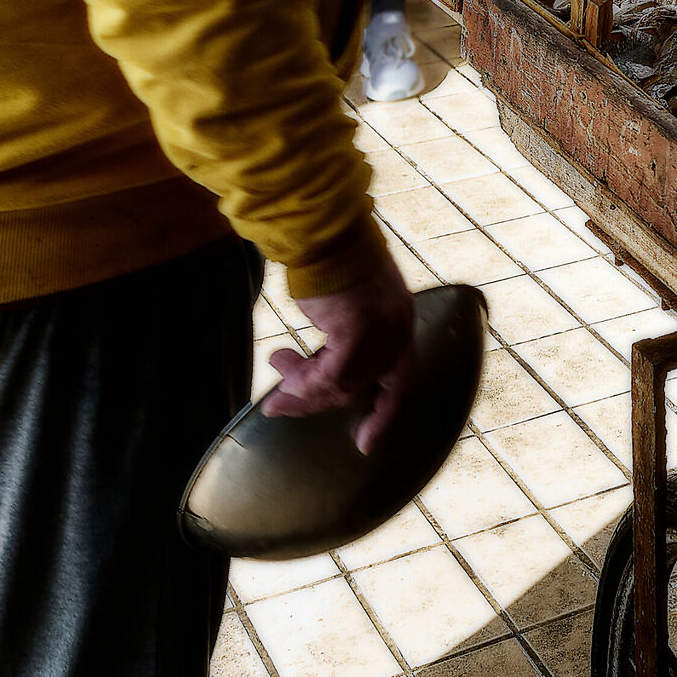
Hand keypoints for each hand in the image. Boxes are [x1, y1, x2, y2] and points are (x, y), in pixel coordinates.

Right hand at [266, 238, 417, 453]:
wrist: (323, 233)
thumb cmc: (329, 263)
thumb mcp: (348, 306)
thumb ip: (344, 339)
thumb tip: (316, 378)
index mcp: (401, 322)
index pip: (400, 380)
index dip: (382, 414)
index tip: (364, 443)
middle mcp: (399, 329)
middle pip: (362, 387)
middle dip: (317, 400)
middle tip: (278, 404)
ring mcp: (383, 330)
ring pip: (343, 384)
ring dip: (302, 387)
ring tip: (274, 374)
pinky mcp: (359, 329)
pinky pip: (330, 375)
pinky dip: (304, 380)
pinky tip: (281, 368)